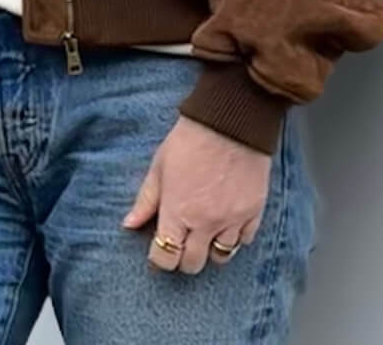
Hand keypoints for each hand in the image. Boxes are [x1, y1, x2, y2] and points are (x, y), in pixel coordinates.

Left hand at [122, 115, 272, 275]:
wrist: (231, 118)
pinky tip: (228, 220)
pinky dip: (236, 235)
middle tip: (183, 240)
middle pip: (192, 264)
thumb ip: (146, 200)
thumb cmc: (191, 138)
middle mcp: (205, 223)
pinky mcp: (254, 210)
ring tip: (207, 231)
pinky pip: (245, 239)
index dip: (160, 256)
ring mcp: (232, 219)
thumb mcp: (160, 166)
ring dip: (211, 248)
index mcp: (177, 212)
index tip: (160, 245)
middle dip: (184, 256)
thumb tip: (129, 224)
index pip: (165, 258)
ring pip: (221, 257)